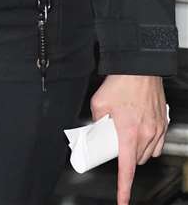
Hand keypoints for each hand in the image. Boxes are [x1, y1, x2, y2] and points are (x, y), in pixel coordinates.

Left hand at [90, 73, 167, 204]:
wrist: (140, 69)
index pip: (127, 168)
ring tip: (126, 134)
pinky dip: (148, 144)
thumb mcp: (98, 102)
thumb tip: (98, 130)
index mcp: (129, 133)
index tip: (122, 201)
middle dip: (125, 158)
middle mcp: (146, 134)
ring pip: (147, 154)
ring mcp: (157, 130)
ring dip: (136, 151)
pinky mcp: (163, 124)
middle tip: (114, 143)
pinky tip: (140, 133)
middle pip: (136, 160)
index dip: (124, 188)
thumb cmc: (121, 83)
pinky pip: (157, 145)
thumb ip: (98, 121)